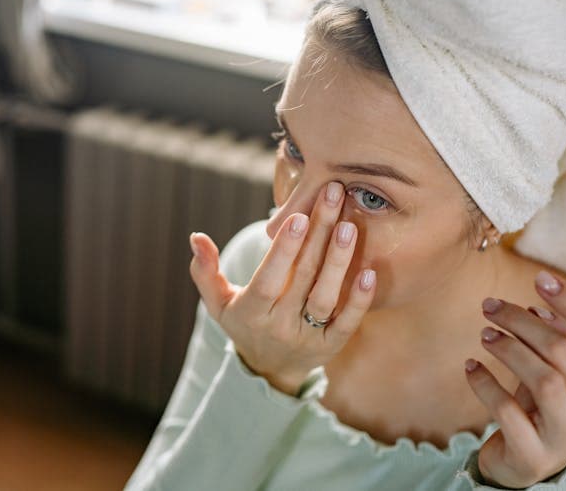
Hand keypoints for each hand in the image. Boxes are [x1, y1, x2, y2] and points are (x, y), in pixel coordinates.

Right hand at [188, 181, 376, 395]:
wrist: (269, 368)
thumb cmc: (243, 321)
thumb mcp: (218, 301)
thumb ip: (205, 270)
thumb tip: (195, 237)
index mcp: (251, 312)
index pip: (268, 279)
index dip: (283, 250)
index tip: (298, 217)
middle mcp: (280, 326)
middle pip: (302, 277)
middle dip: (318, 234)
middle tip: (333, 197)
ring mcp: (307, 338)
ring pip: (325, 298)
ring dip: (339, 262)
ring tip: (349, 226)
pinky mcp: (331, 346)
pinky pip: (347, 323)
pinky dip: (359, 299)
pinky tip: (369, 272)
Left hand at [464, 271, 565, 487]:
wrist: (521, 464)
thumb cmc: (540, 408)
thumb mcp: (554, 372)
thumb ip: (556, 341)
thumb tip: (541, 305)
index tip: (542, 278)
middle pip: (564, 353)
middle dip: (522, 322)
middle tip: (490, 306)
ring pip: (544, 380)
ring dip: (509, 349)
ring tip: (484, 334)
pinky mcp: (534, 456)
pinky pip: (508, 412)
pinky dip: (486, 384)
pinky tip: (470, 367)